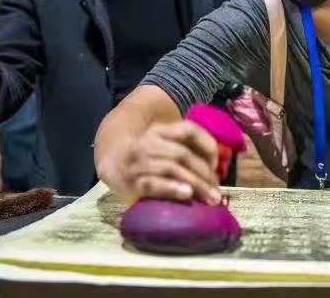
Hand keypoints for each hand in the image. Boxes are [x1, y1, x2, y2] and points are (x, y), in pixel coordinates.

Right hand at [95, 119, 221, 205]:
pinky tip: (187, 195)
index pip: (189, 130)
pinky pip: (154, 184)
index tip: (217, 165)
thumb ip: (186, 149)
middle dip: (204, 174)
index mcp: (160, 130)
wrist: (112, 163)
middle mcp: (149, 142)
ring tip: (210, 199)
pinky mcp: (132, 182)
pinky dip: (172, 189)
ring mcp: (139, 162)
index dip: (207, 146)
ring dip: (195, 184)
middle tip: (217, 192)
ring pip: (172, 169)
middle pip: (183, 154)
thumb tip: (217, 168)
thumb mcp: (164, 144)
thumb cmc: (147, 157)